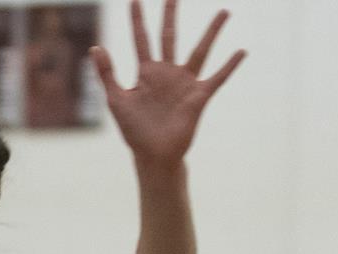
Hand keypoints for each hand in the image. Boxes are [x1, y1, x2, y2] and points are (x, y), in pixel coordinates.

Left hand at [92, 0, 244, 166]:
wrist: (152, 155)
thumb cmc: (134, 130)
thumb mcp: (117, 100)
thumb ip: (107, 74)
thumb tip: (95, 47)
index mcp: (146, 72)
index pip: (141, 40)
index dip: (137, 20)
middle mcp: (167, 72)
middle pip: (169, 37)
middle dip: (170, 16)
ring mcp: (184, 83)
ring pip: (199, 51)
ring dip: (212, 32)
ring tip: (224, 11)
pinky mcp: (199, 96)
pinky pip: (217, 78)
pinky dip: (229, 66)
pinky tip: (241, 51)